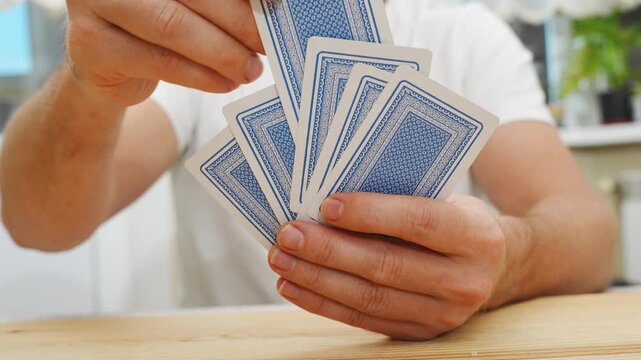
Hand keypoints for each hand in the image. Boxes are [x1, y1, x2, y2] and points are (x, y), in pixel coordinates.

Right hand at [65, 0, 263, 105]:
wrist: (105, 65)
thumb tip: (271, 8)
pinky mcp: (92, 45)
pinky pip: (160, 61)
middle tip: (268, 44)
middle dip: (238, 21)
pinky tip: (226, 83)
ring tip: (251, 70)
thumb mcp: (190, 6)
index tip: (277, 6)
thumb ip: (220, 4)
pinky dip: (201, 76)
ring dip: (222, 53)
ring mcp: (95, 4)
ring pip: (173, 27)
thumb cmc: (156, 27)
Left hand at [268, 193, 507, 340]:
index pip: (418, 222)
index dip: (371, 213)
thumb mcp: (446, 200)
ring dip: (317, 278)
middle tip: (288, 234)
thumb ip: (402, 199)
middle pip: (385, 266)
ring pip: (369, 298)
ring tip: (282, 259)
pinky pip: (364, 320)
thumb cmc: (457, 222)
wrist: (495, 267)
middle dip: (329, 250)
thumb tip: (329, 199)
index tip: (327, 204)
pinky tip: (296, 285)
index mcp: (475, 237)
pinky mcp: (421, 334)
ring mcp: (443, 315)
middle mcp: (464, 281)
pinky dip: (324, 303)